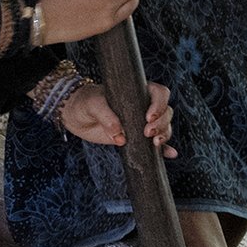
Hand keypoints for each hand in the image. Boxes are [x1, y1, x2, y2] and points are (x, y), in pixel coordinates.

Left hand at [59, 80, 177, 154]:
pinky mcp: (137, 138)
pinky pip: (155, 144)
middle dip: (162, 123)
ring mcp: (141, 123)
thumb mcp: (93, 105)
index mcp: (136, 92)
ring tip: (154, 144)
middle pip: (166, 112)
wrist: (76, 116)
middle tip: (147, 133)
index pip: (158, 93)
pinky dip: (164, 150)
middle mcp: (142, 106)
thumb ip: (106, 116)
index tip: (148, 117)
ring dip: (164, 135)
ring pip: (164, 127)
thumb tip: (120, 135)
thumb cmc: (85, 102)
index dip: (159, 104)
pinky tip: (170, 154)